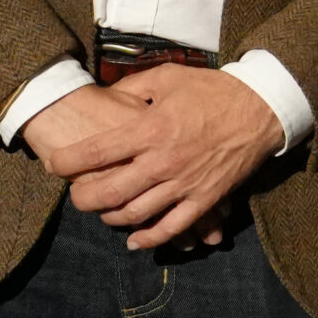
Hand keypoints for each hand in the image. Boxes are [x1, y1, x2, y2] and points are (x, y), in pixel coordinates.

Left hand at [41, 65, 280, 250]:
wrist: (262, 108)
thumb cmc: (215, 90)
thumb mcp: (171, 77)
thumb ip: (134, 87)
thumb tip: (106, 96)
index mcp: (151, 129)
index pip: (96, 152)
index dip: (68, 161)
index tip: (55, 164)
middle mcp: (162, 161)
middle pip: (108, 192)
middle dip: (82, 198)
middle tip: (75, 195)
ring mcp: (184, 184)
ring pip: (135, 214)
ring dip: (111, 217)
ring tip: (103, 211)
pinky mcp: (204, 199)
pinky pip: (171, 228)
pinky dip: (148, 239)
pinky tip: (134, 240)